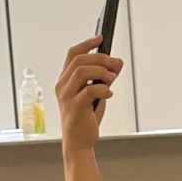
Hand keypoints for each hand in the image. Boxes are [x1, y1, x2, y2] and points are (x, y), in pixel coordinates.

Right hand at [56, 34, 123, 151]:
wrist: (79, 142)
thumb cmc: (85, 118)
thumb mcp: (98, 95)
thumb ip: (105, 79)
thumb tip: (118, 62)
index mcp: (65, 80)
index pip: (73, 54)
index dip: (87, 44)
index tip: (101, 38)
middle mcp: (63, 86)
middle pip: (79, 60)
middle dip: (100, 58)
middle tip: (114, 64)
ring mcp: (67, 96)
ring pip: (82, 72)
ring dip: (102, 72)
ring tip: (112, 79)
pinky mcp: (75, 107)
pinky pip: (89, 91)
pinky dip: (103, 89)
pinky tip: (109, 94)